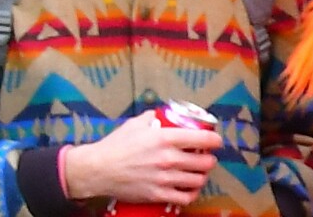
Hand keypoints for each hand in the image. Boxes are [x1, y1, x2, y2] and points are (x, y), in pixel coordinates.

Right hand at [60, 111, 222, 204]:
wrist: (97, 170)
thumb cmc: (115, 146)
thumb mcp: (135, 124)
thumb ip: (153, 118)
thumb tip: (164, 114)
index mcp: (165, 138)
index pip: (204, 138)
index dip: (215, 140)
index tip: (215, 141)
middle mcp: (168, 159)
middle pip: (205, 162)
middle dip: (209, 159)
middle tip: (206, 158)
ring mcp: (164, 179)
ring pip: (198, 180)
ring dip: (202, 176)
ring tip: (199, 173)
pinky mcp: (158, 194)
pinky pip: (185, 197)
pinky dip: (192, 193)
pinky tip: (190, 189)